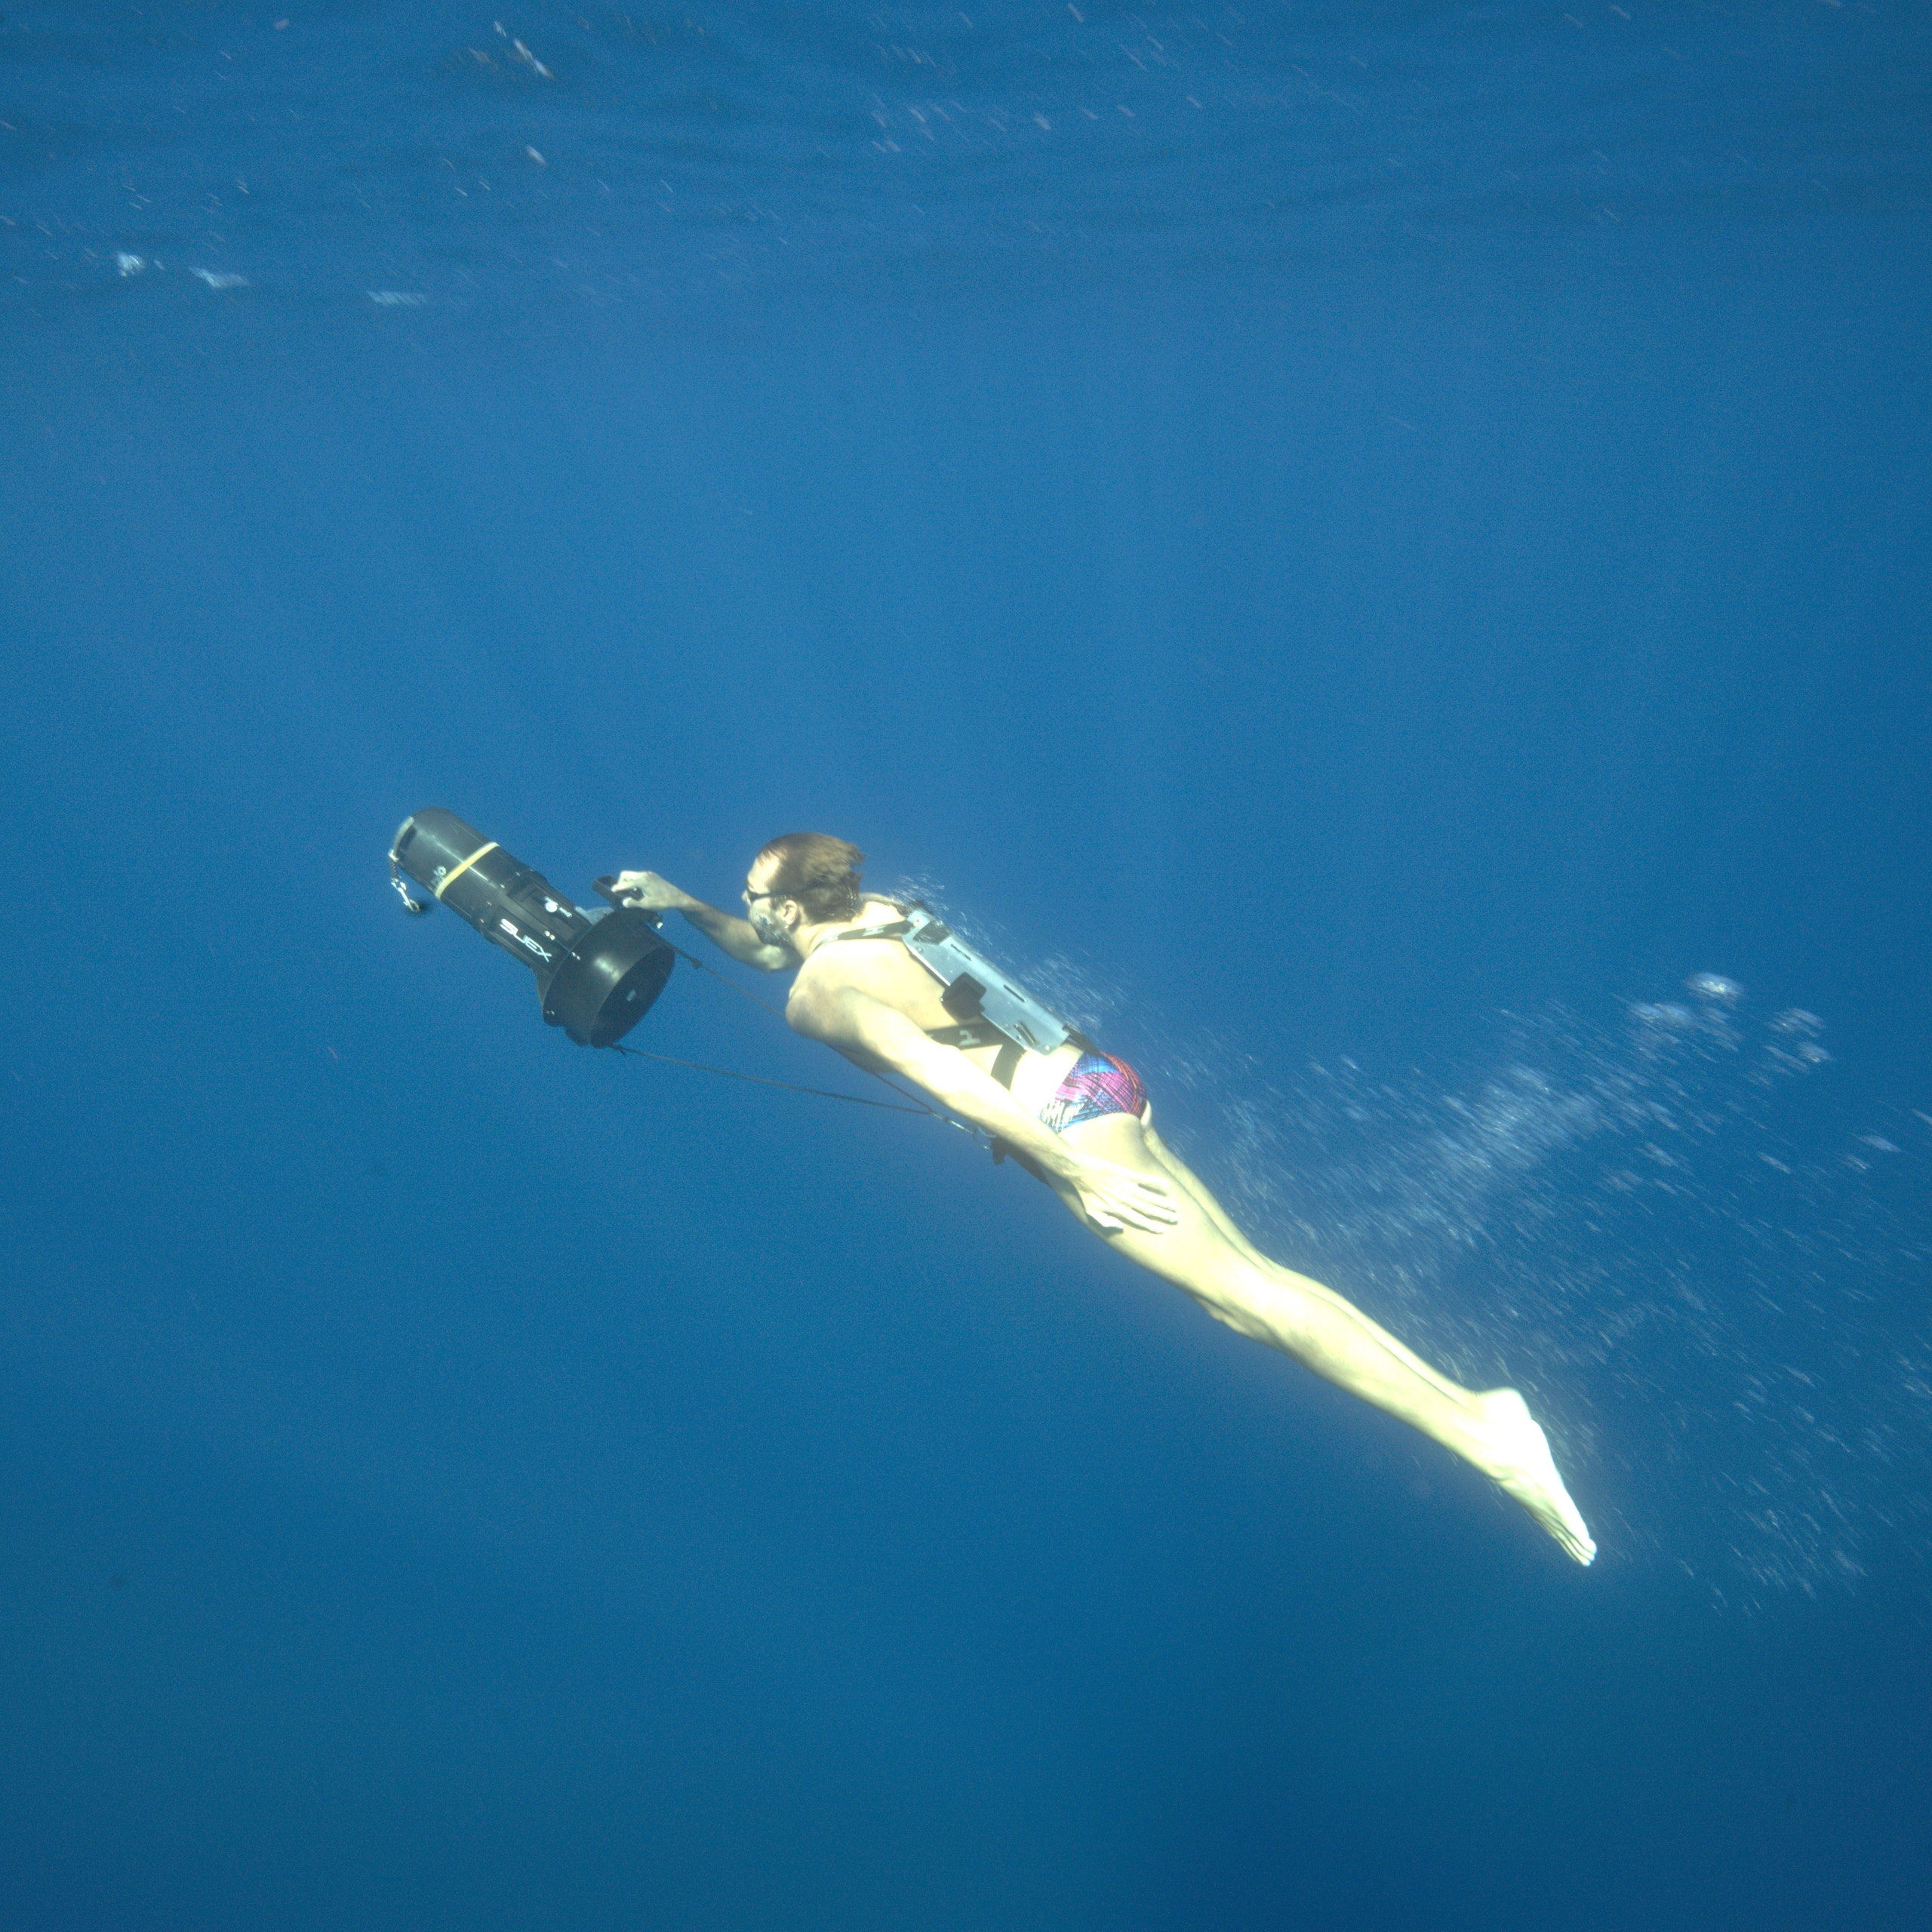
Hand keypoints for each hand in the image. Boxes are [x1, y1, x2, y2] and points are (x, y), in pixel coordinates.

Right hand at [608, 869, 687, 913]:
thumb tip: (624, 902)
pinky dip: (635, 882)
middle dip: (621, 882)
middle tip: (621, 892)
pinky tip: (639, 892)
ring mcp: (649, 874)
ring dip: (629, 882)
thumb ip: (633, 903)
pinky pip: (640, 877)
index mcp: (642, 881)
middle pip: (626, 874)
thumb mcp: (647, 904)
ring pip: (633, 875)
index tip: (612, 891)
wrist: (677, 898)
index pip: (625, 883)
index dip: (617, 888)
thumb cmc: (663, 902)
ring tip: (631, 894)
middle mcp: (644, 875)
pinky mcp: (653, 876)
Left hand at [1065, 1155, 1179, 1235]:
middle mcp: (1123, 1199)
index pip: (1137, 1220)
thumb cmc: (1085, 1193)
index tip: (1162, 1230)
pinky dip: (1155, 1182)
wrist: (1078, 1171)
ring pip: (1148, 1196)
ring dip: (1162, 1202)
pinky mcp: (1125, 1173)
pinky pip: (1144, 1179)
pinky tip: (1166, 1185)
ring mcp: (1125, 1186)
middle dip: (1162, 1215)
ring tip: (1174, 1206)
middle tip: (1175, 1218)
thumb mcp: (1091, 1212)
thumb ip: (1105, 1222)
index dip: (1150, 1225)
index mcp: (1116, 1209)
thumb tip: (1120, 1227)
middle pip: (1147, 1209)